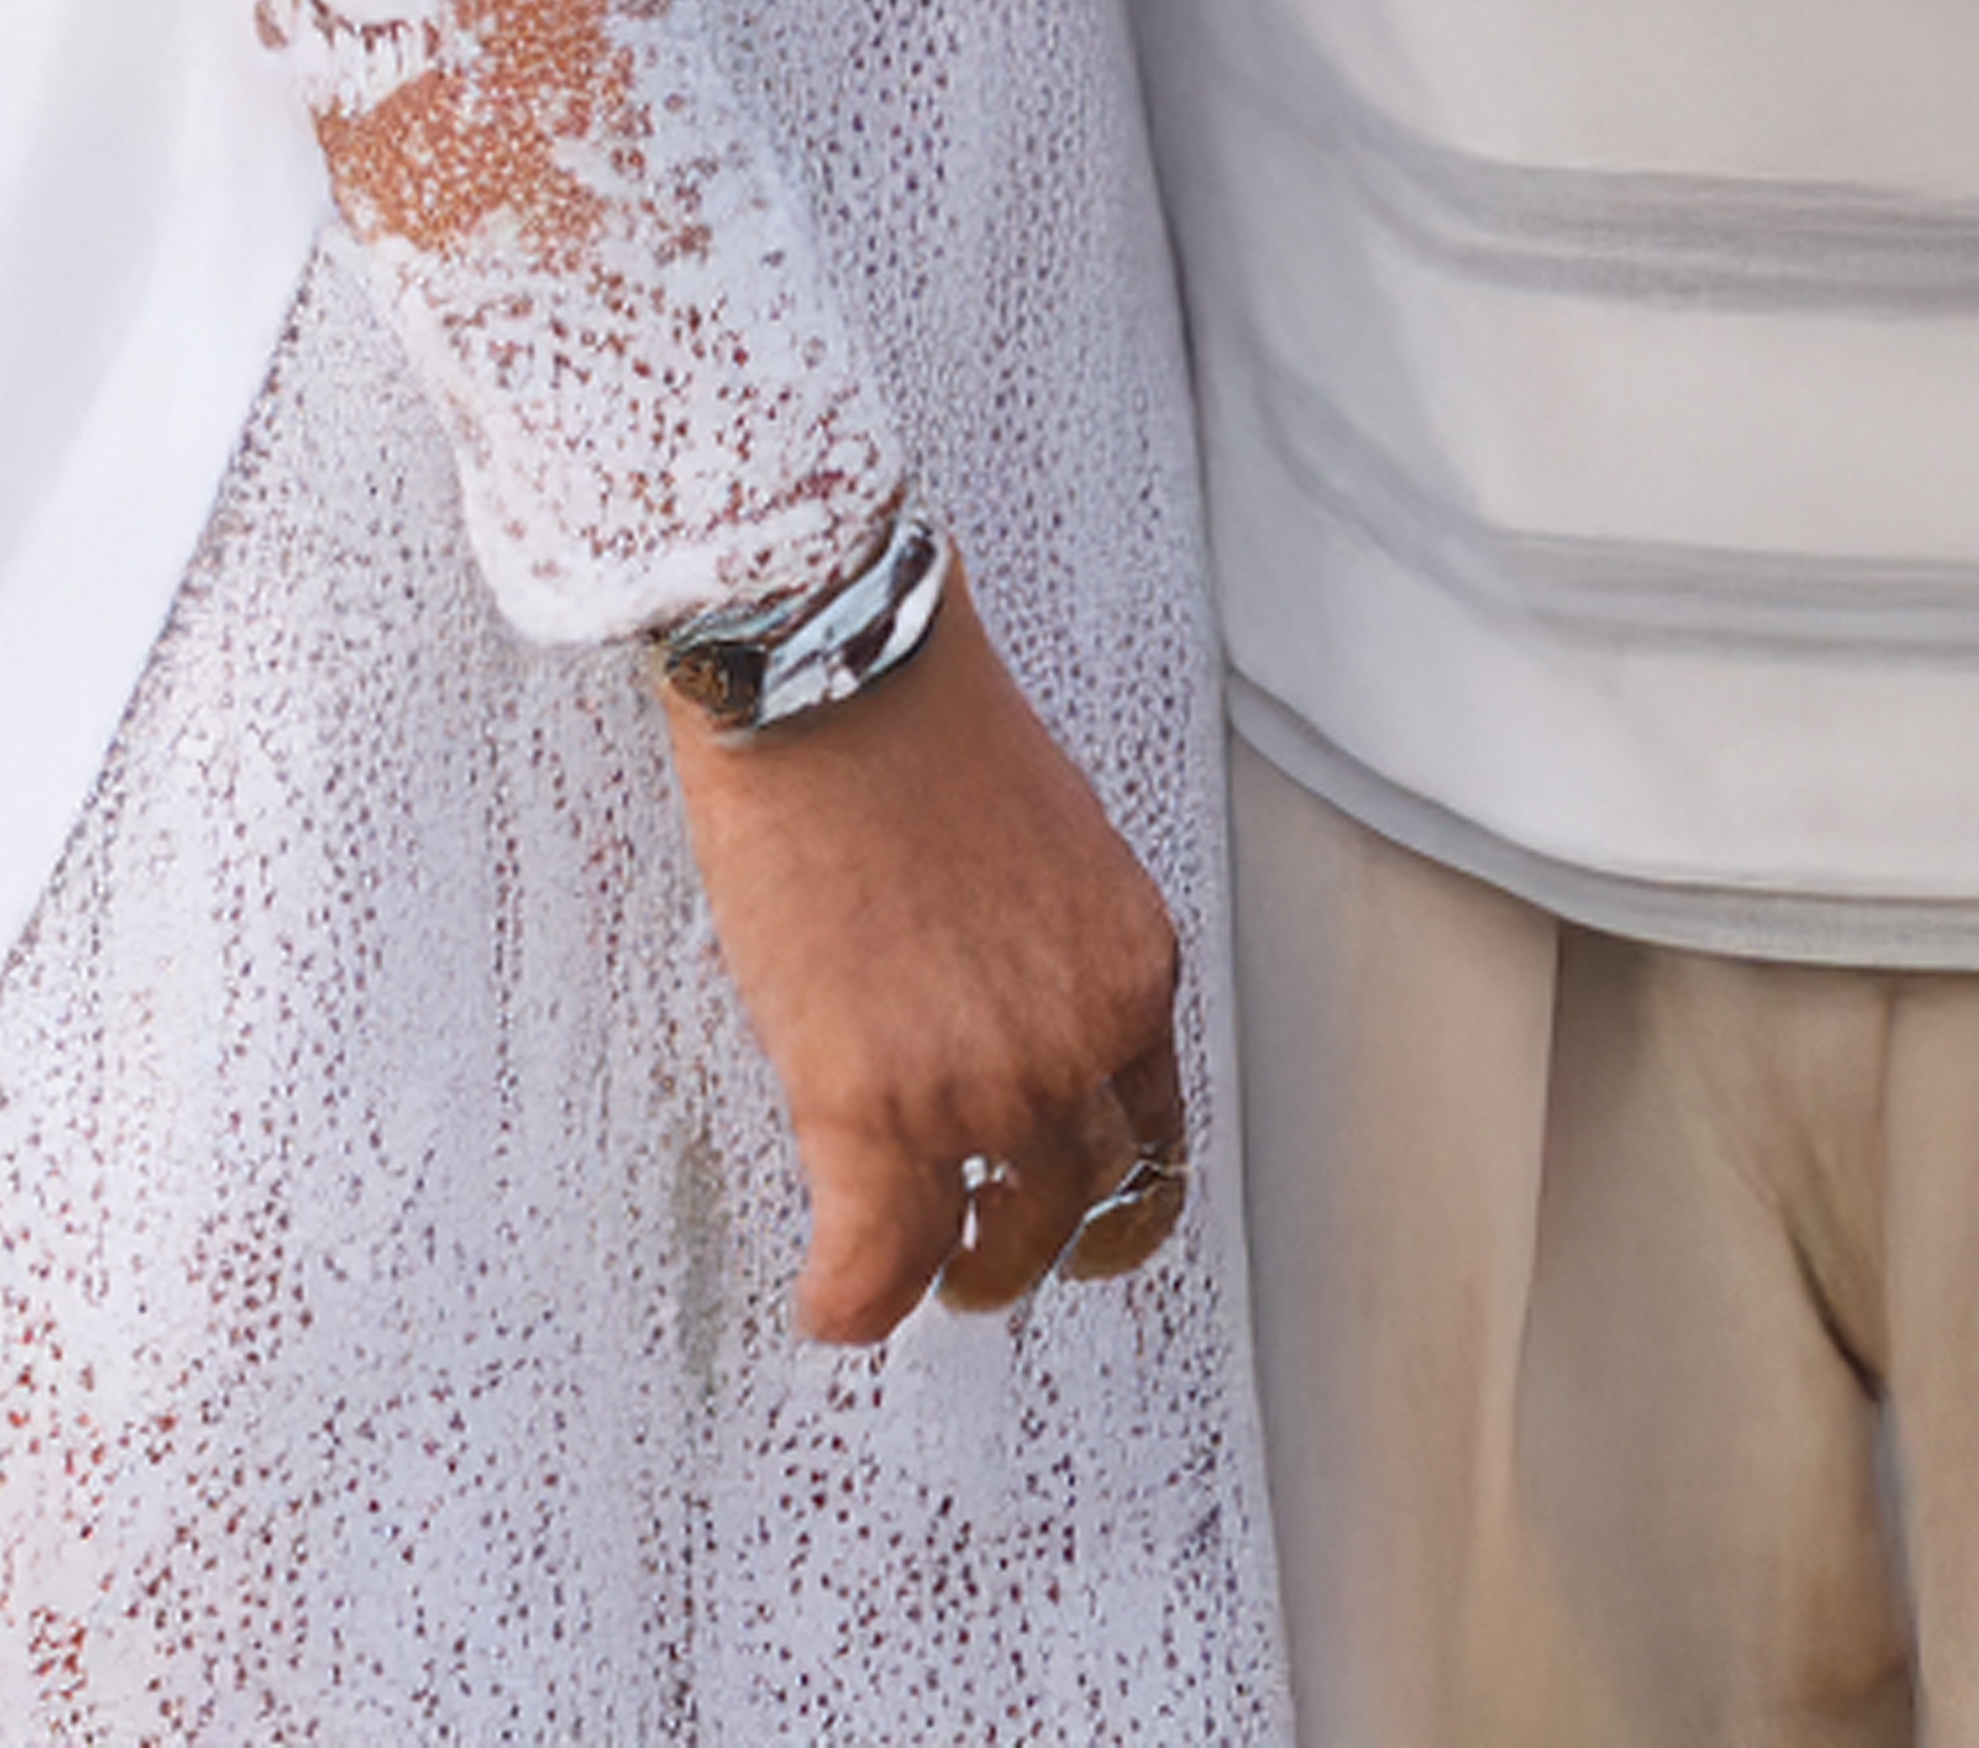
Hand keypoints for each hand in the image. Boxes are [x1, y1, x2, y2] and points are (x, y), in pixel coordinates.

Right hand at [660, 592, 1192, 1343]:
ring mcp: (982, 1086)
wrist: (834, 674)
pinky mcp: (872, 1108)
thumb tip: (992, 993)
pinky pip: (875, 1263)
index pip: (1153, 1127)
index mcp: (1131, 968)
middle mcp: (1078, 1042)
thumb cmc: (913, 717)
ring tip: (915, 1285)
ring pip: (996, 1247)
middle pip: (1088, 1201)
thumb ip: (1041, 943)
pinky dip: (850, 1301)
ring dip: (954, 1279)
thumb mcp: (1042, 839)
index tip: (1077, 1215)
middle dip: (1037, 1248)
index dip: (1110, 1191)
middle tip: (989, 1266)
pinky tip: (825, 1305)